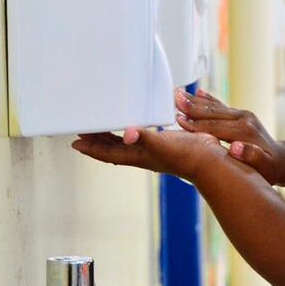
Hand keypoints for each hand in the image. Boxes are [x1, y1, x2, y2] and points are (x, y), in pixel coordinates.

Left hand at [72, 127, 225, 180]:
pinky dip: (131, 130)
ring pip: (125, 144)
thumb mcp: (163, 145)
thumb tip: (126, 135)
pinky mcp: (164, 143)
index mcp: (138, 156)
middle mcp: (142, 154)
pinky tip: (135, 124)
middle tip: (82, 133)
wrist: (209, 160)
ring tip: (101, 128)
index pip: (108, 153)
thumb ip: (145, 138)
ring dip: (111, 137)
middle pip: (112, 149)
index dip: (91, 149)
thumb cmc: (187, 156)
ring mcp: (153, 150)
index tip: (76, 143)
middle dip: (96, 142)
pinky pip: (141, 136)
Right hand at [174, 88, 284, 184]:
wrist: (281, 160)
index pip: (215, 127)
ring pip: (214, 107)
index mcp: (245, 132)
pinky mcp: (240, 115)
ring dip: (195, 100)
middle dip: (192, 106)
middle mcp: (244, 119)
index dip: (196, 124)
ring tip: (178, 93)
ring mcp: (242, 115)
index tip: (179, 120)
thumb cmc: (269, 168)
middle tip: (174, 99)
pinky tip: (197, 92)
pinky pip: (221, 106)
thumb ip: (252, 157)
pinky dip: (208, 99)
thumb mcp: (265, 167)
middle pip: (213, 112)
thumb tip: (236, 148)